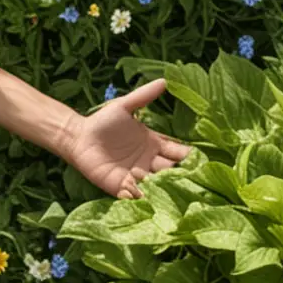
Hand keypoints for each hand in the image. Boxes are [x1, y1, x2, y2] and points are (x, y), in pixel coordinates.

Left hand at [61, 77, 192, 199]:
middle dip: (184, 175)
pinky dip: (146, 199)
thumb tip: (165, 80)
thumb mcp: (124, 106)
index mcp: (154, 144)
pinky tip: (154, 202)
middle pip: (173, 171)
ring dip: (167, 188)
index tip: (203, 160)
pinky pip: (138, 196)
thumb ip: (143, 96)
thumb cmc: (103, 122)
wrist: (79, 137)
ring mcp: (138, 176)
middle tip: (197, 180)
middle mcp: (150, 163)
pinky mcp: (123, 187)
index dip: (190, 156)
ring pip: (159, 186)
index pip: (178, 152)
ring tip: (178, 192)